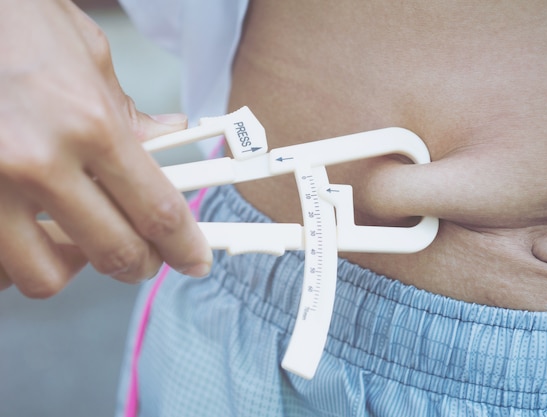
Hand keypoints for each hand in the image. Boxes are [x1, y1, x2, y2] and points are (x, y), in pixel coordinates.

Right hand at [0, 0, 211, 297]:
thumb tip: (168, 136)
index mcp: (91, 123)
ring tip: (82, 245)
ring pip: (45, 274)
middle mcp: (40, 161)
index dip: (183, 246)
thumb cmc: (16, 22)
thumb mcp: (89, 58)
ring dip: (75, 268)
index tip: (193, 260)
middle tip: (145, 258)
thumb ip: (129, 114)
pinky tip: (34, 236)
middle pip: (114, 251)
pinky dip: (21, 259)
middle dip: (140, 264)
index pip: (157, 210)